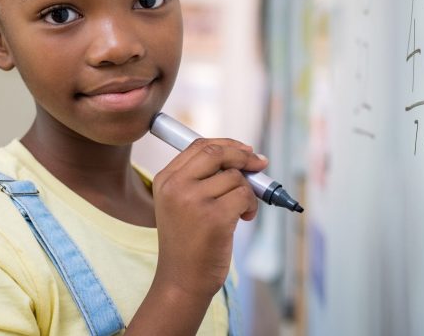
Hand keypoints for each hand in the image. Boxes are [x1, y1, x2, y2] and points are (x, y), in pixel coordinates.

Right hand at [151, 138, 267, 299]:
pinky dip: (251, 205)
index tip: (245, 150)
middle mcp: (176, 186)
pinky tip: (243, 218)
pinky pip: (244, 195)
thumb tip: (245, 155)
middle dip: (243, 155)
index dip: (226, 145)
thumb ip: (202, 177)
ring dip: (247, 192)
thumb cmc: (188, 241)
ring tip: (241, 210)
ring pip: (235, 177)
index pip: (198, 146)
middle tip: (259, 165)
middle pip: (216, 153)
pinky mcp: (214, 217)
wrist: (182, 279)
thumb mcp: (181, 203)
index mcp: (165, 179)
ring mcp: (193, 200)